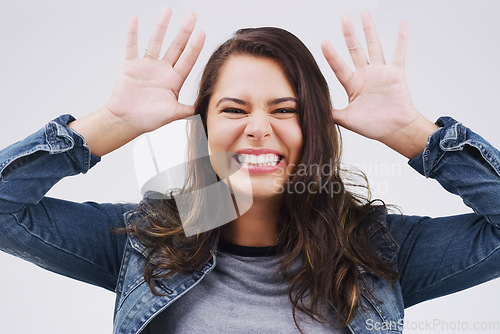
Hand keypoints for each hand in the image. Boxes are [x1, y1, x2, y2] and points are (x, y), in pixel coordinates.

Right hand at [106, 8, 204, 133]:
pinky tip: (135, 20)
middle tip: (192, 17)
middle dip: (184, 31)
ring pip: (156, 42)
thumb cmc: (148, 120)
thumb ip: (187, 109)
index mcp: (174, 81)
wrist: (126, 121)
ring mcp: (147, 67)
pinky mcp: (131, 66)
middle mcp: (162, 71)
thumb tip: (203, 108)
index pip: (187, 60)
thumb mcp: (172, 114)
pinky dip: (132, 33)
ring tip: (168, 11)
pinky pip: (132, 46)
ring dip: (162, 26)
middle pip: (176, 47)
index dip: (195, 47)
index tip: (202, 33)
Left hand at [321, 12, 437, 158]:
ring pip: (374, 46)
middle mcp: (365, 75)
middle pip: (355, 50)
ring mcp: (380, 73)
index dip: (331, 55)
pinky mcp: (396, 73)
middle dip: (349, 34)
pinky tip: (403, 24)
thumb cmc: (373, 127)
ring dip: (369, 31)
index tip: (323, 41)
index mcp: (353, 85)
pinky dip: (402, 39)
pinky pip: (399, 53)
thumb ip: (331, 113)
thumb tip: (313, 111)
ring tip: (364, 15)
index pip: (339, 66)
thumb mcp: (347, 120)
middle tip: (344, 18)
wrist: (395, 130)